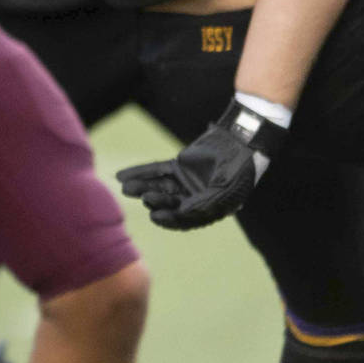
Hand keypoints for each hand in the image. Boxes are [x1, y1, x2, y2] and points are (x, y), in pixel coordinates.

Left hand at [114, 101, 285, 229]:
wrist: (242, 142)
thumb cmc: (238, 170)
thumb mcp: (224, 191)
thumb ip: (203, 203)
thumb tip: (181, 213)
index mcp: (205, 210)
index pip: (182, 219)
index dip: (169, 219)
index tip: (155, 217)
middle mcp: (192, 198)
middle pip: (167, 203)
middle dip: (154, 201)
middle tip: (144, 197)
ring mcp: (184, 182)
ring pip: (158, 187)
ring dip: (141, 188)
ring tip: (126, 189)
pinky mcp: (177, 166)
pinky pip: (155, 170)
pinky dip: (139, 172)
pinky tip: (121, 176)